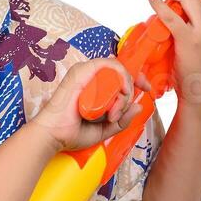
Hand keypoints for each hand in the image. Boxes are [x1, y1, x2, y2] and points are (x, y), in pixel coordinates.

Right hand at [33, 58, 149, 151]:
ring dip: (124, 92)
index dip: (136, 78)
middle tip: (118, 114)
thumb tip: (139, 107)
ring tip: (113, 112)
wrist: (54, 135)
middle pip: (122, 73)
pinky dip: (120, 79)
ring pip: (118, 70)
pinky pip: (110, 66)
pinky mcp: (82, 71)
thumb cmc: (73, 132)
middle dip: (129, 94)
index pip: (119, 73)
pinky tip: (118, 96)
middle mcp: (90, 77)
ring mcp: (86, 72)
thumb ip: (122, 120)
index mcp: (94, 86)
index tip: (146, 88)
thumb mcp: (105, 129)